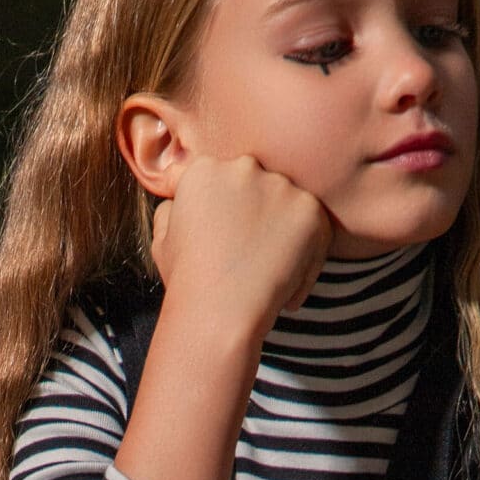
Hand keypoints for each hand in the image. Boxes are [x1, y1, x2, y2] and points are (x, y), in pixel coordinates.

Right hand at [149, 152, 332, 341]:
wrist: (219, 312)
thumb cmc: (187, 283)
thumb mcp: (163, 240)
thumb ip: (174, 210)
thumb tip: (181, 200)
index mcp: (204, 170)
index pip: (221, 181)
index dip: (225, 213)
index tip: (227, 241)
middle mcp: (242, 167)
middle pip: (257, 188)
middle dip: (257, 217)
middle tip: (252, 258)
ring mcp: (279, 186)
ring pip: (289, 206)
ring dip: (285, 236)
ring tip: (269, 277)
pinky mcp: (309, 209)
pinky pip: (316, 231)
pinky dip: (309, 260)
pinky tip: (286, 292)